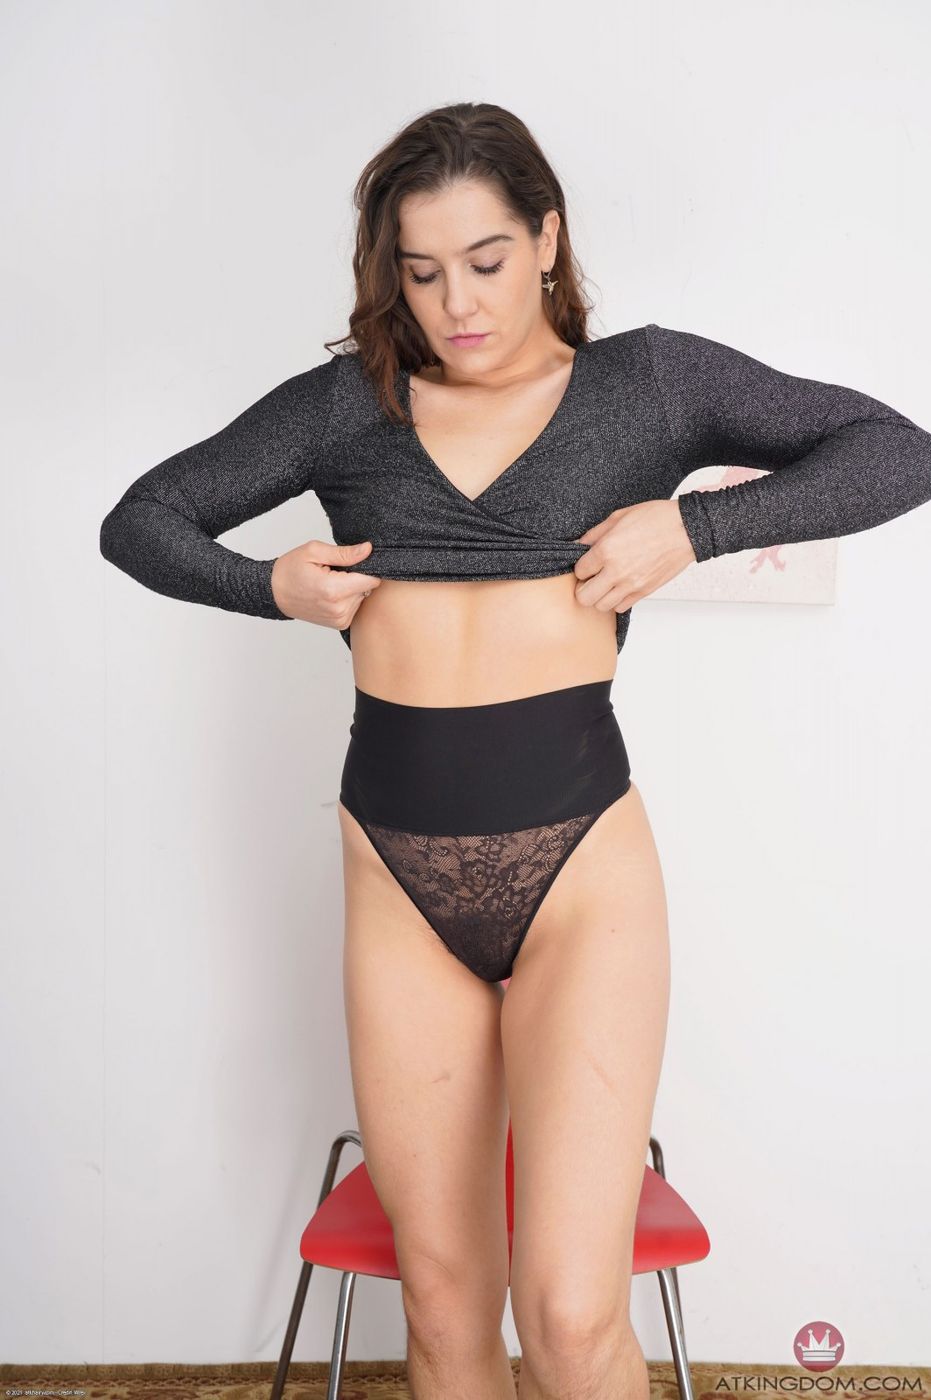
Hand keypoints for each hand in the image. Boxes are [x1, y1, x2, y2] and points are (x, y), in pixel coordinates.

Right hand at [271, 539, 381, 627]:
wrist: (275, 593)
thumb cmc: (291, 570)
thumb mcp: (315, 552)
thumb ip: (344, 553)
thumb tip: (367, 549)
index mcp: (333, 590)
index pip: (371, 580)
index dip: (366, 567)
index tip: (352, 562)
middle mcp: (338, 608)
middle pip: (367, 588)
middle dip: (356, 577)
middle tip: (335, 572)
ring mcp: (339, 619)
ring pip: (362, 597)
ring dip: (352, 588)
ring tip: (331, 582)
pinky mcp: (339, 623)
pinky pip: (355, 606)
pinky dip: (347, 598)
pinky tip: (332, 593)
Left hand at [573, 499, 696, 612]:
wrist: (685, 529)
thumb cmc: (656, 519)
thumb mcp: (619, 517)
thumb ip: (595, 534)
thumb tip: (579, 545)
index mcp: (606, 550)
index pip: (579, 572)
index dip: (581, 567)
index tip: (588, 563)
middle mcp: (616, 571)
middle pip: (585, 597)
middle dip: (584, 588)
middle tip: (591, 579)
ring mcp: (631, 585)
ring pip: (601, 606)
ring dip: (600, 596)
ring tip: (606, 584)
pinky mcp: (644, 592)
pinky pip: (621, 607)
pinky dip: (617, 600)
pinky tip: (621, 587)